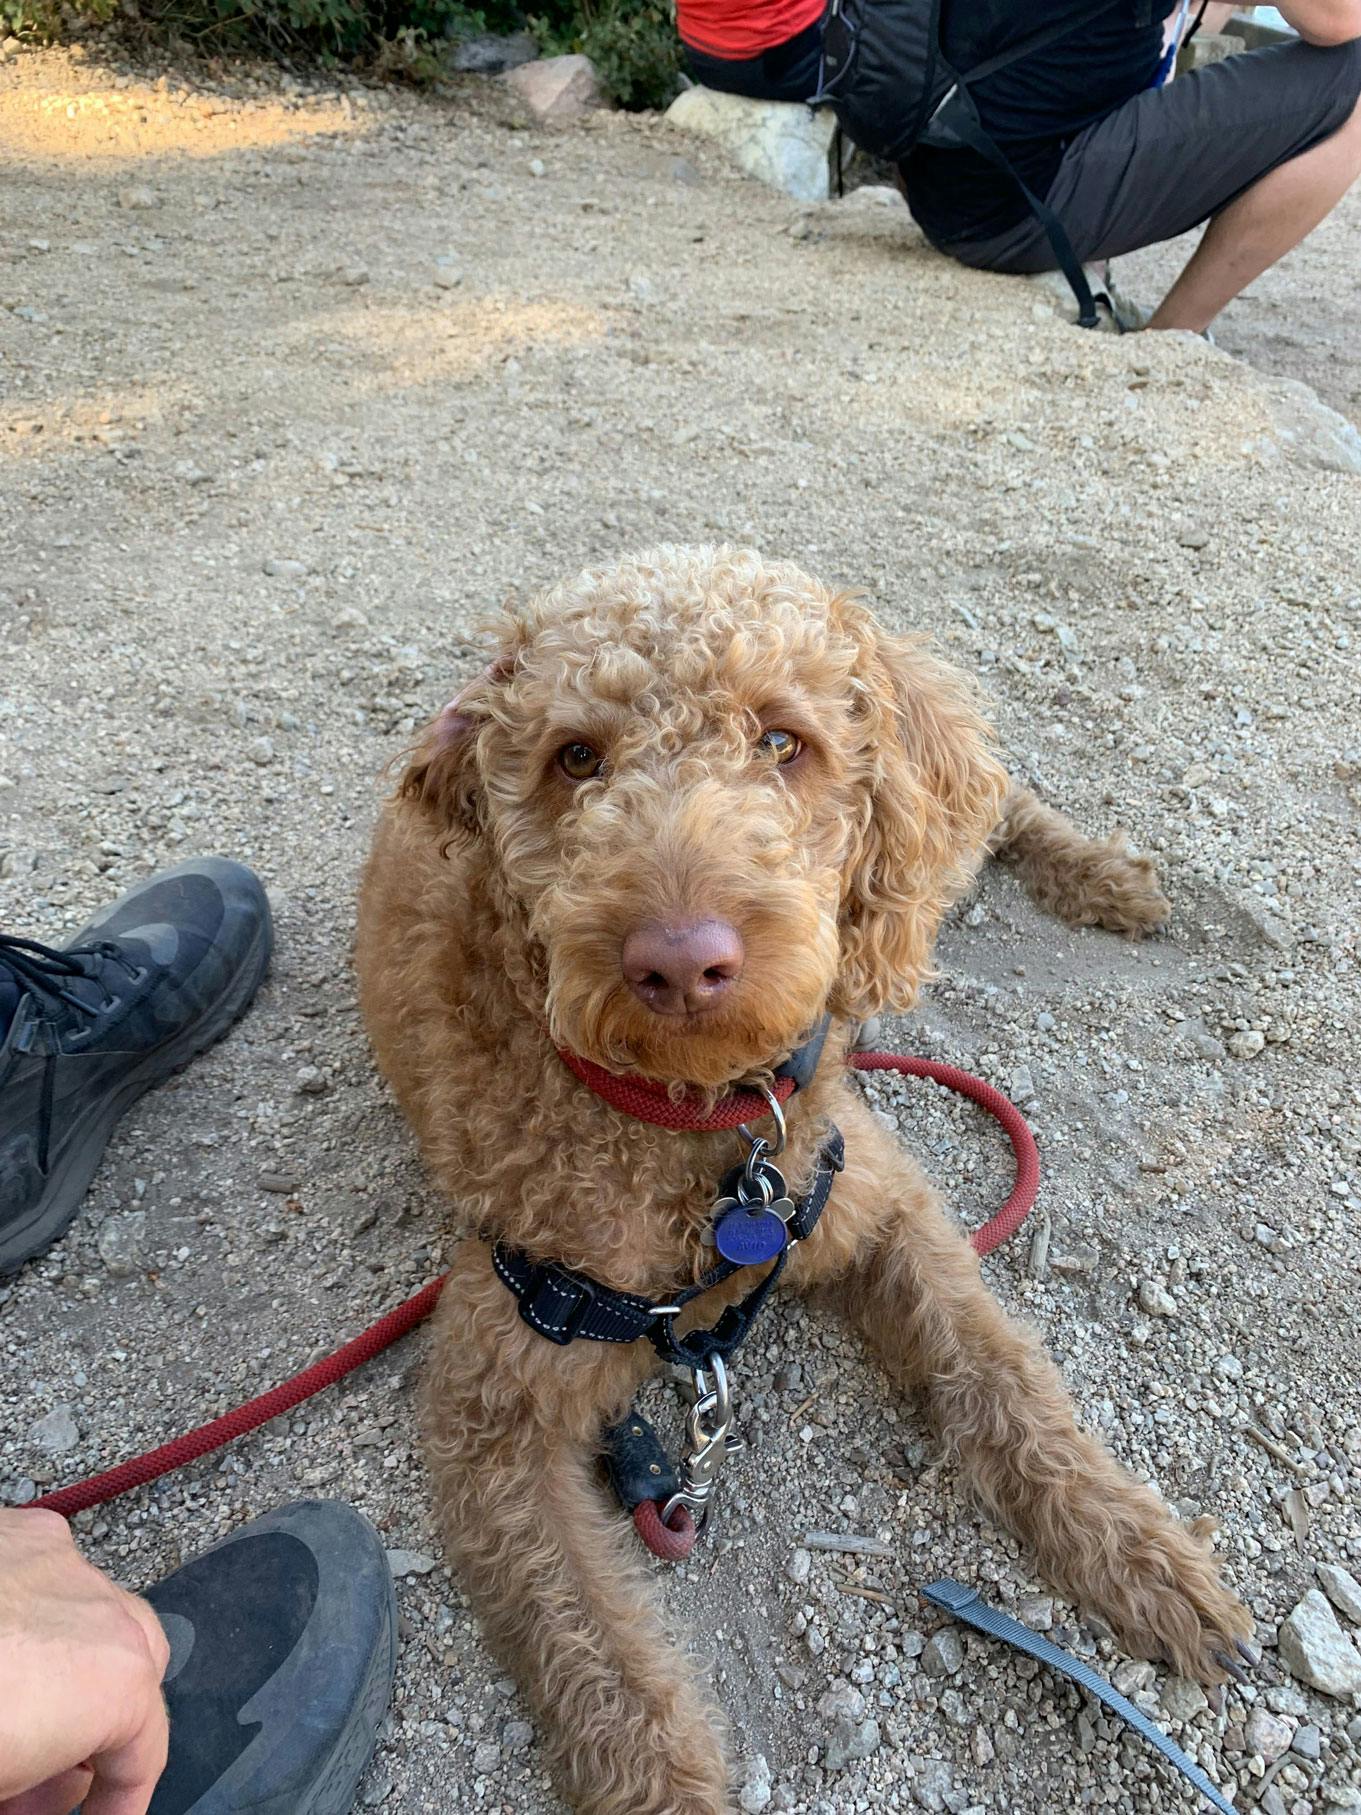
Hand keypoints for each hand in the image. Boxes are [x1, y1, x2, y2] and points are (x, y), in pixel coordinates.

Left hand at [0, 1509, 169, 1814]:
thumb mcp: (5, 1778)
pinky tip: (5, 1645)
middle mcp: (103, 1609)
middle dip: (104, 1728)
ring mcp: (56, 1560)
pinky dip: (35, 1615)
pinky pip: (48, 1574)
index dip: (123, 1802)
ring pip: (95, 1614)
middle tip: (57, 1779)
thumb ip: (46, 1789)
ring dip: (69, 1669)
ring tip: (20, 1718)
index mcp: (113, 1682)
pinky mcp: (16, 1529)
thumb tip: (54, 1789)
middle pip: (135, 1670)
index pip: (145, 1755)